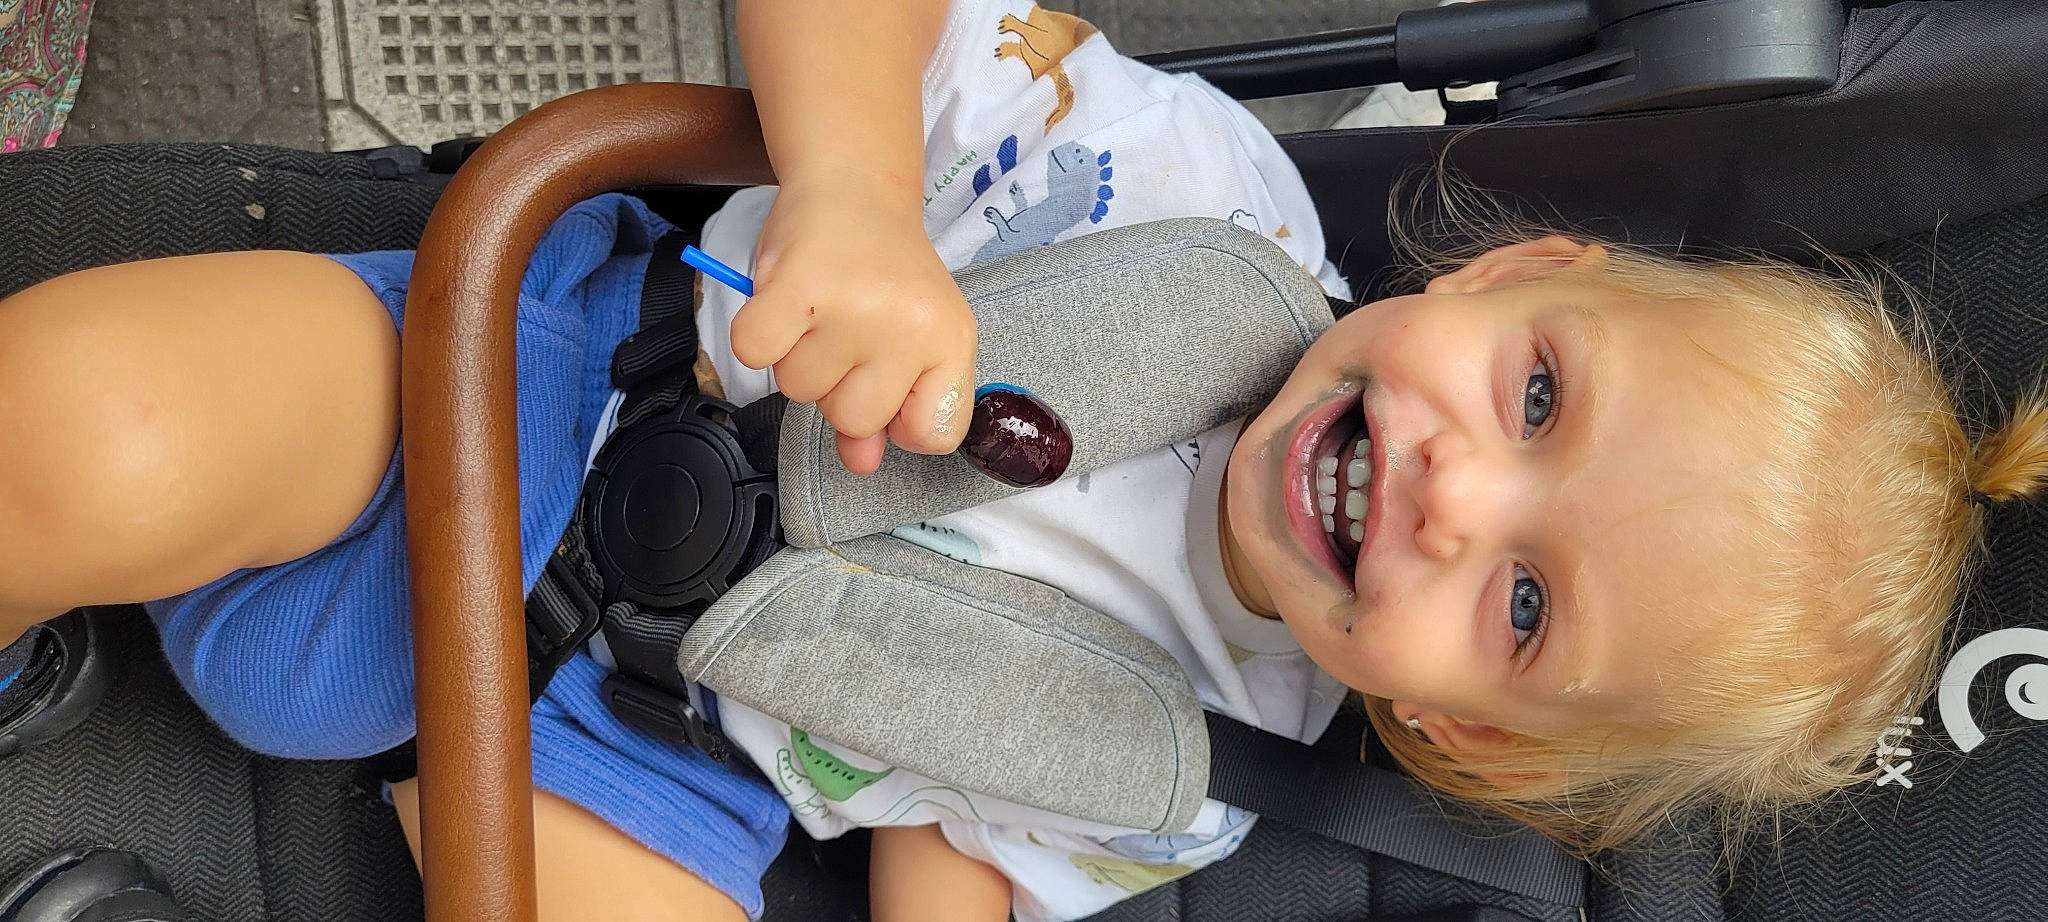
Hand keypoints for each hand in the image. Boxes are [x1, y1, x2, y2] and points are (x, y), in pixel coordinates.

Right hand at [731, 179, 976, 473]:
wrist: (853, 187)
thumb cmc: (879, 271)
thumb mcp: (908, 339)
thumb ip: (889, 408)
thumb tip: (860, 463)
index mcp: (951, 342)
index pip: (934, 434)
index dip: (898, 418)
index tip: (887, 377)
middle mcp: (911, 327)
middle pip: (853, 419)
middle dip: (836, 385)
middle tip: (845, 329)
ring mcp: (855, 308)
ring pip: (799, 390)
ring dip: (795, 357)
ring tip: (817, 310)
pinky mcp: (798, 286)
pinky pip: (754, 355)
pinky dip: (756, 338)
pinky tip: (782, 305)